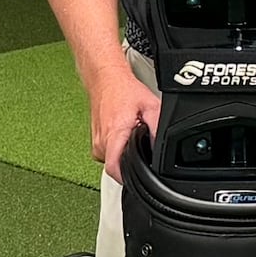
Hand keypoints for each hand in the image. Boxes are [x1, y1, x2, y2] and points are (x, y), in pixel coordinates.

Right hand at [85, 63, 157, 181]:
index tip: (140, 175)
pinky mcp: (95, 141)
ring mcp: (96, 142)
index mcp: (114, 135)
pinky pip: (108, 154)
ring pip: (112, 161)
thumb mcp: (150, 106)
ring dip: (124, 153)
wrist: (105, 78)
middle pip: (116, 167)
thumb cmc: (123, 90)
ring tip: (131, 136)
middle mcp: (101, 142)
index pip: (115, 170)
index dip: (129, 178)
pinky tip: (124, 134)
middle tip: (139, 145)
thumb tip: (160, 149)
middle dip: (131, 161)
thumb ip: (157, 129)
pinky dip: (117, 147)